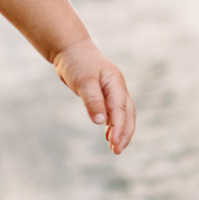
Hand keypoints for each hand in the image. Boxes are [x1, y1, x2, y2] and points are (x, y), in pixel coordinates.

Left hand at [52, 38, 134, 154]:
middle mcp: (117, 88)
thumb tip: (100, 122)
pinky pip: (114, 112)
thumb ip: (92, 100)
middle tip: (117, 150)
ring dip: (121, 131)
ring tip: (115, 148)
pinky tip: (109, 135)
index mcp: (115, 82)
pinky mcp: (105, 95)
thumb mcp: (83, 80)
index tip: (114, 142)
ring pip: (123, 114)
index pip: (120, 108)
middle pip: (127, 114)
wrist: (71, 49)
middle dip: (124, 133)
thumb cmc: (77, 62)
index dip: (118, 126)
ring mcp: (113, 91)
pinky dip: (113, 125)